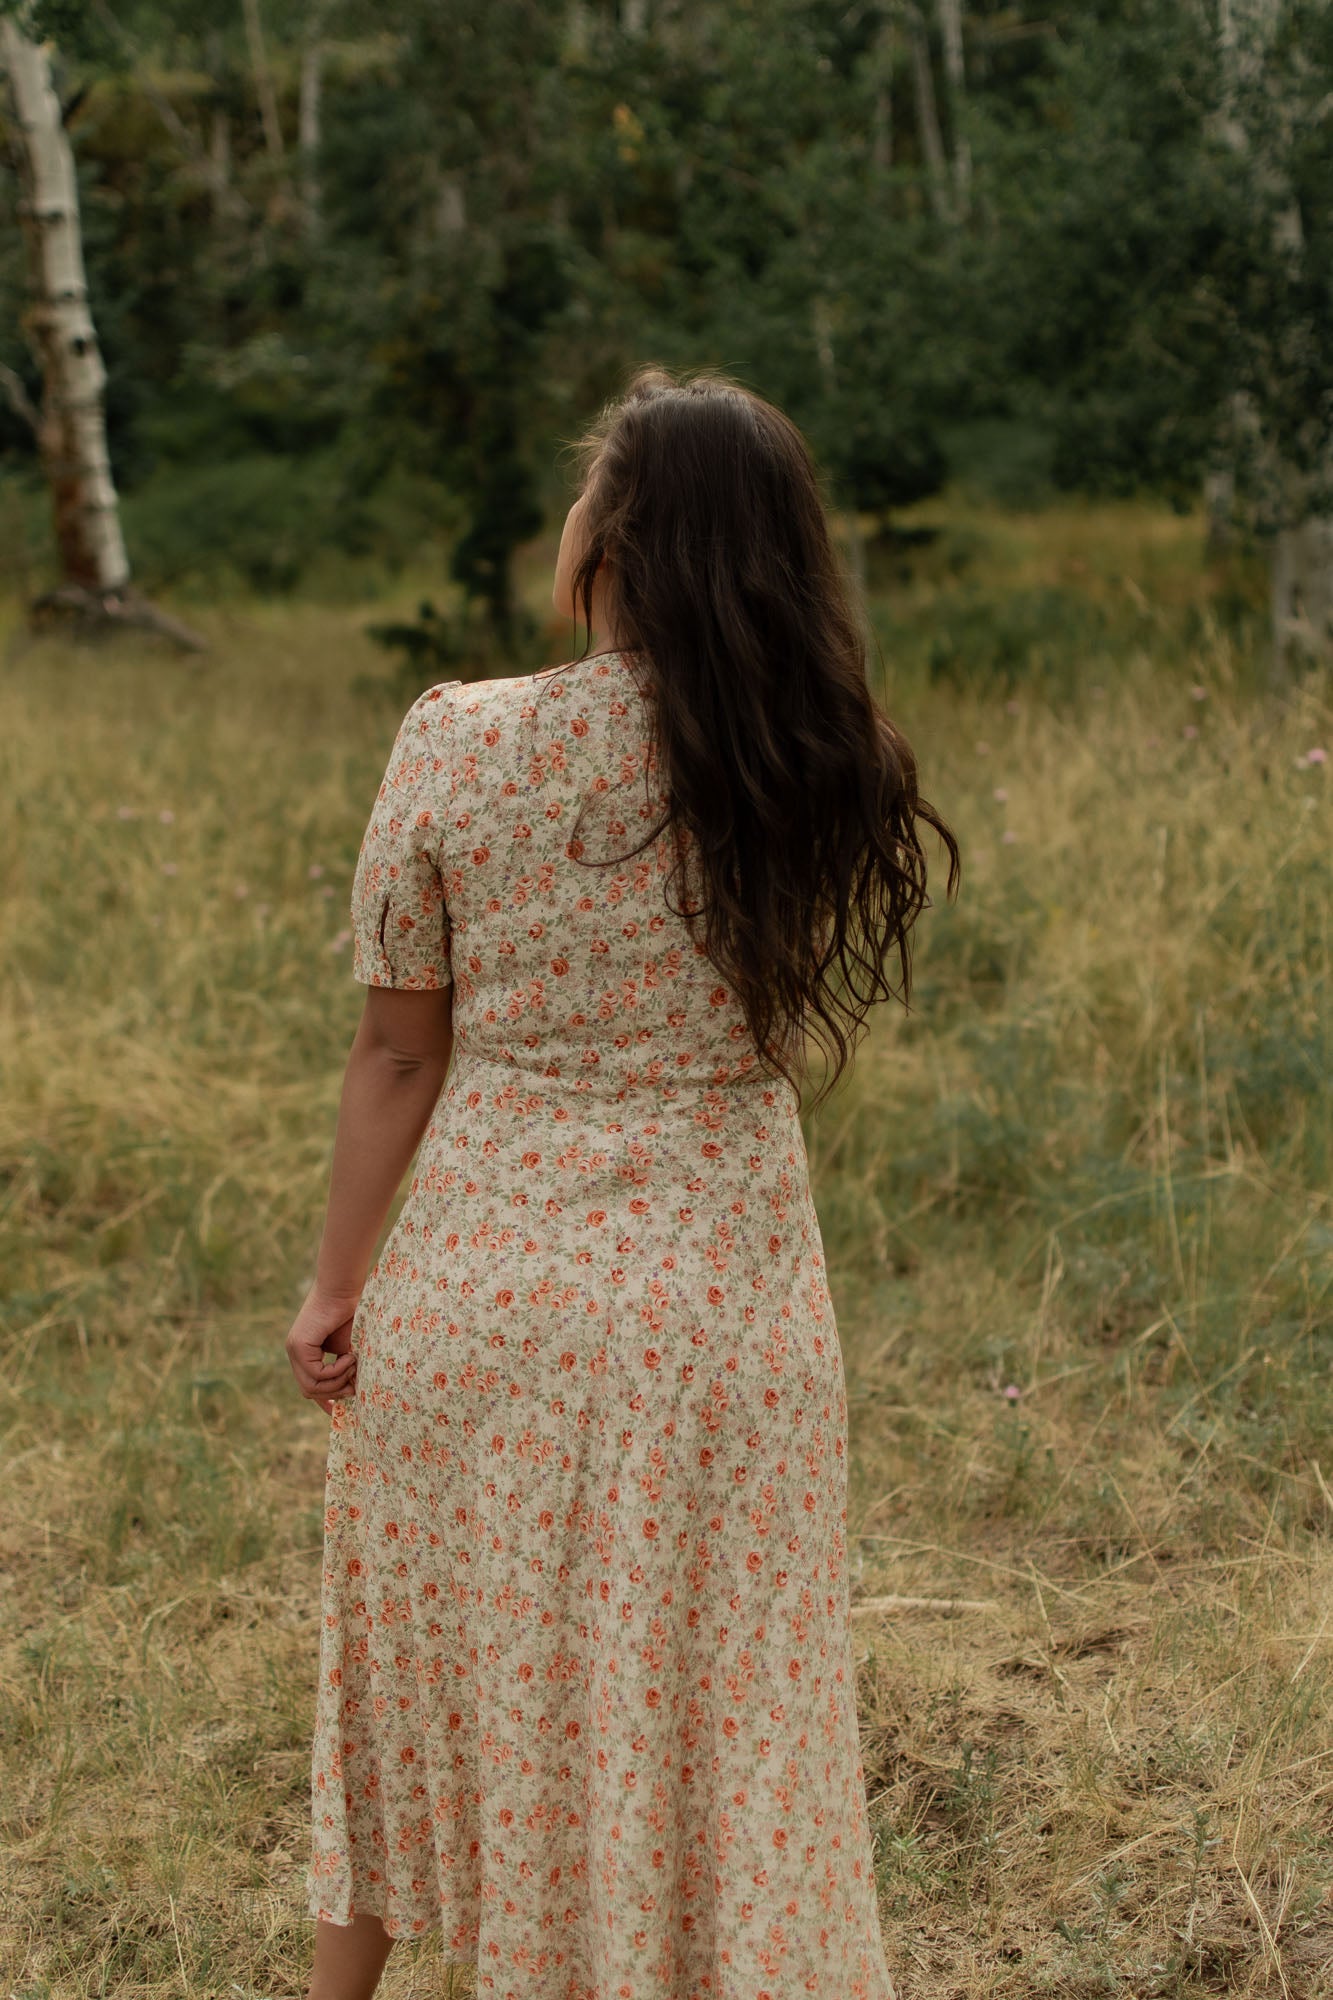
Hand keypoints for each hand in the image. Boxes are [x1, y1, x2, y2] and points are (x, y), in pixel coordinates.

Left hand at [285, 1284, 360, 1416]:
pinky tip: (349, 1357)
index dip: (323, 1401)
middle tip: (355, 1386)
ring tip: (354, 1366)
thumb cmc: (351, 1313)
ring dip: (337, 1381)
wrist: (344, 1289)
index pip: (309, 1386)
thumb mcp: (348, 1349)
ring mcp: (294, 1350)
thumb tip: (353, 1392)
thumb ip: (345, 1369)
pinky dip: (336, 1371)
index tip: (338, 1412)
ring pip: (311, 1387)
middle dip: (335, 1393)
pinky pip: (317, 1374)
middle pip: (309, 1391)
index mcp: (305, 1353)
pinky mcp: (298, 1346)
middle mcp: (295, 1353)